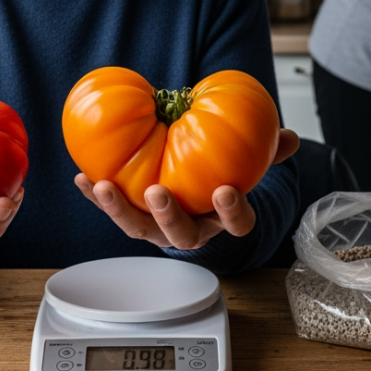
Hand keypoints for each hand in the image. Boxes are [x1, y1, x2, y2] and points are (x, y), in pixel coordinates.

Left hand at [73, 128, 300, 249]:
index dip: (232, 213)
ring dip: (119, 210)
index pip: (235, 224)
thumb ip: (268, 151)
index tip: (226, 191)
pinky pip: (112, 208)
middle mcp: (189, 228)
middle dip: (168, 217)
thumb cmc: (221, 177)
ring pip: (139, 228)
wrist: (193, 191)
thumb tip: (290, 136)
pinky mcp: (131, 217)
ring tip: (103, 187)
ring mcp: (157, 227)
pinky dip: (95, 197)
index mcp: (221, 218)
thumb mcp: (247, 164)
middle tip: (159, 193)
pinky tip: (81, 177)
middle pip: (180, 234)